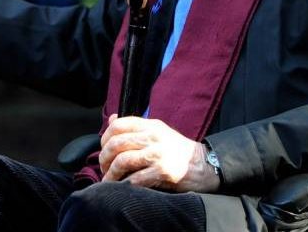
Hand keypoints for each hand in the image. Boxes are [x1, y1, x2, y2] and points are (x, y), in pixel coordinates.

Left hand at [98, 115, 219, 192]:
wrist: (204, 165)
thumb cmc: (177, 149)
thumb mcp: (158, 130)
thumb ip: (135, 126)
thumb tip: (111, 119)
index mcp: (151, 125)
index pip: (118, 125)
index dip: (105, 137)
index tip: (103, 148)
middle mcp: (153, 137)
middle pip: (117, 143)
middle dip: (104, 157)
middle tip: (103, 166)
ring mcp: (158, 154)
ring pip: (123, 161)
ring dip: (111, 173)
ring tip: (109, 179)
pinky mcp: (163, 172)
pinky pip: (135, 179)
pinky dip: (124, 184)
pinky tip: (121, 187)